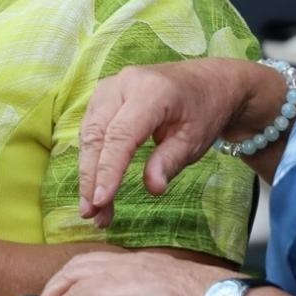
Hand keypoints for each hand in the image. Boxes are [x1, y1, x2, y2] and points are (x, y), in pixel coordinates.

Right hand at [78, 58, 262, 227]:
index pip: (121, 135)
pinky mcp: (104, 95)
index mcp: (151, 91)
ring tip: (92, 209)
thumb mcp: (194, 140)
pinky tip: (94, 186)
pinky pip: (91, 129)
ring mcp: (111, 86)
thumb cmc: (203, 111)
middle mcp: (125, 83)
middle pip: (97, 134)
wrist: (208, 82)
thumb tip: (152, 188)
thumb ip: (170, 161)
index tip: (101, 201)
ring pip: (89, 133)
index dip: (108, 169)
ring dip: (87, 172)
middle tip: (91, 214)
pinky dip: (91, 159)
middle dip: (90, 177)